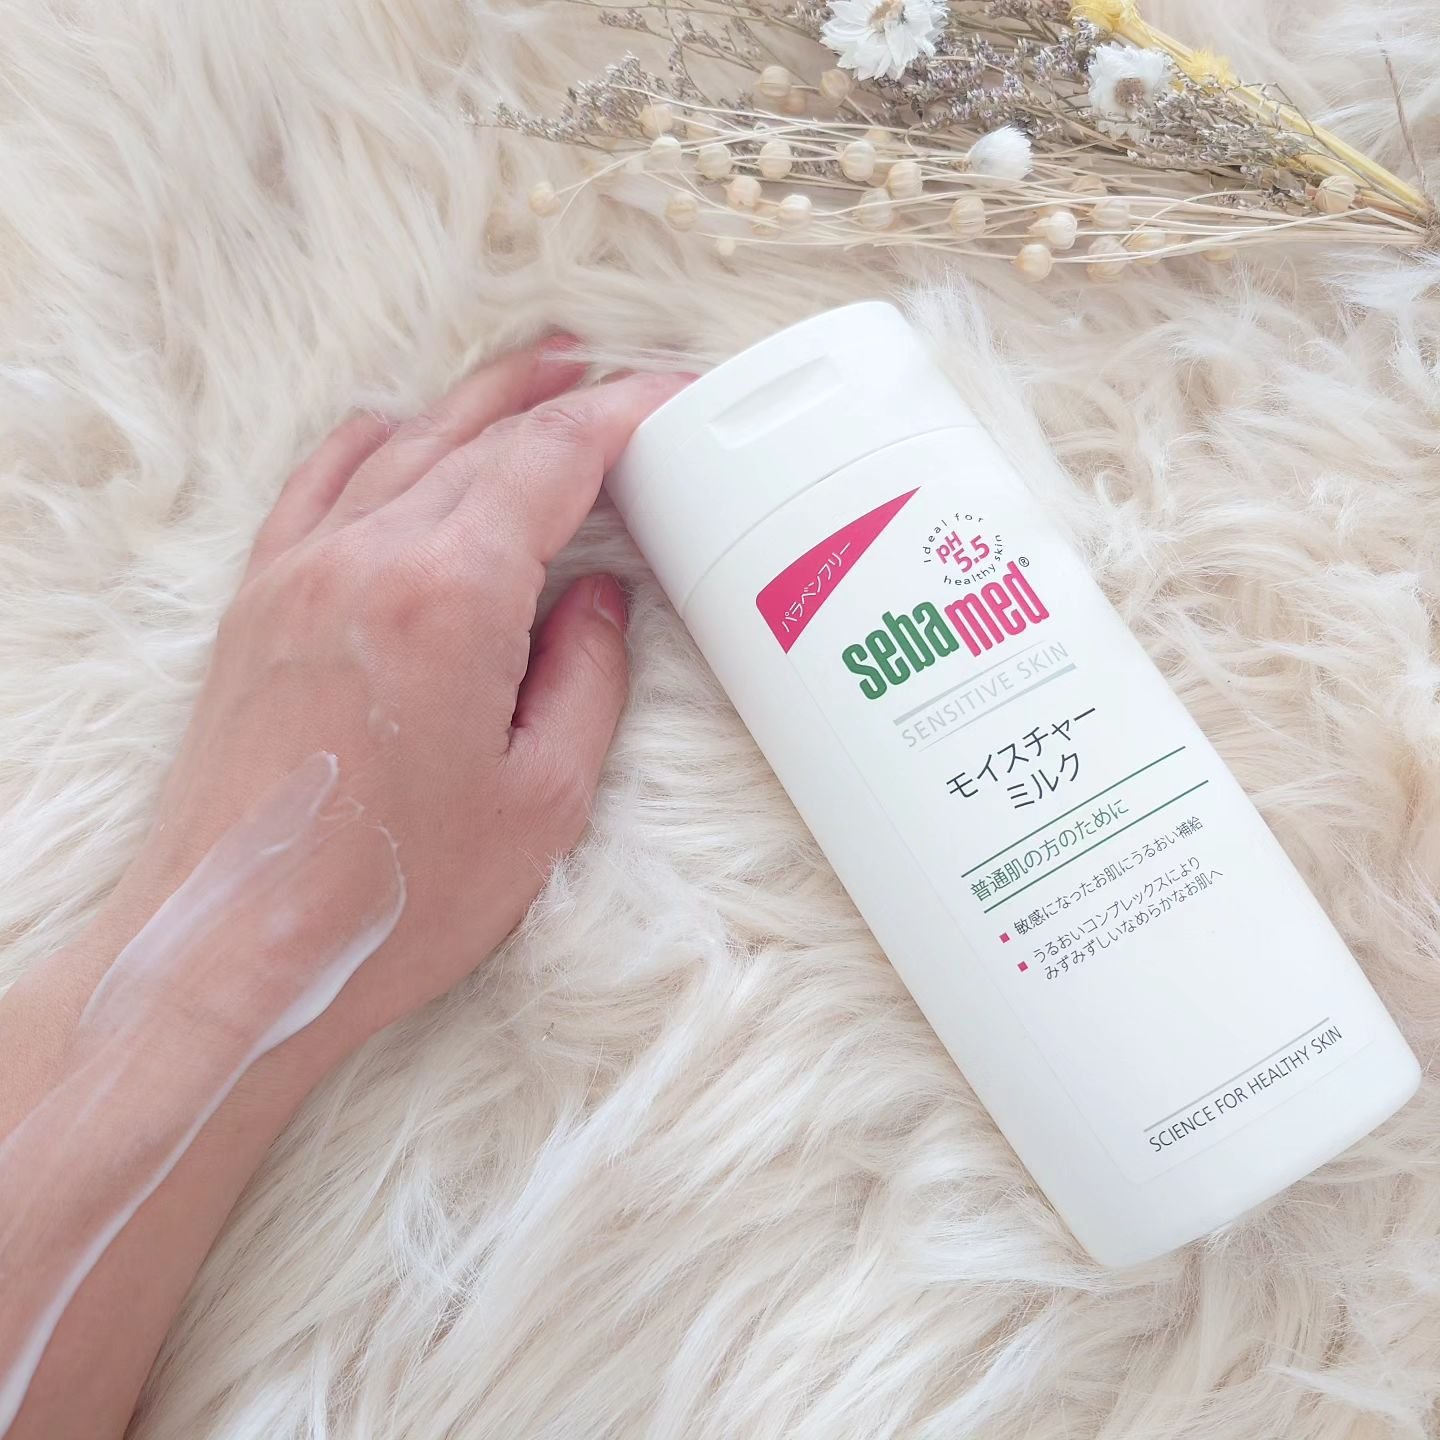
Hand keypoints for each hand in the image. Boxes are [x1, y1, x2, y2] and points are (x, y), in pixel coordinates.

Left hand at [90, 340, 689, 1067]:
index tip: (668, 394)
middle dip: (560, 395)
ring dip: (478, 402)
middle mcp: (366, 555)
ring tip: (537, 377)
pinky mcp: (259, 601)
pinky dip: (379, 440)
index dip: (622, 413)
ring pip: (404, 442)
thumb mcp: (543, 800)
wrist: (236, 950)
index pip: (552, 458)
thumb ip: (586, 679)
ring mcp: (300, 570)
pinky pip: (322, 481)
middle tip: (618, 374)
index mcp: (450, 594)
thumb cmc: (392, 898)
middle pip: (481, 434)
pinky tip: (406, 433)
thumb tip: (594, 601)